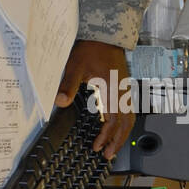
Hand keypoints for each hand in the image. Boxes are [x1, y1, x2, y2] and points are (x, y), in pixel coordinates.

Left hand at [55, 39, 133, 159]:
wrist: (104, 34)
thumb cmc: (92, 48)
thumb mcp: (75, 66)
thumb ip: (68, 85)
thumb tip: (60, 102)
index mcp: (113, 90)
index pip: (113, 120)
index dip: (106, 136)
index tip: (97, 147)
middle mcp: (122, 92)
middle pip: (126, 123)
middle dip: (118, 141)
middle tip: (109, 155)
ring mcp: (124, 90)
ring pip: (129, 117)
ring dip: (122, 134)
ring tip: (113, 146)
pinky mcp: (122, 87)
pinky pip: (127, 110)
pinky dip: (123, 123)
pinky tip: (114, 127)